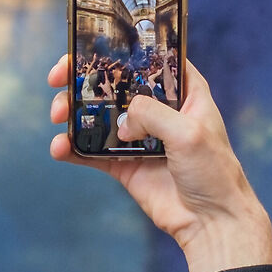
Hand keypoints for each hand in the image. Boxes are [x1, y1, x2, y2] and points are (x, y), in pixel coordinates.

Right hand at [46, 54, 271, 271]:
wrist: (212, 223)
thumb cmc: (215, 173)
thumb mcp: (189, 133)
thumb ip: (153, 113)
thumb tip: (123, 120)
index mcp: (184, 93)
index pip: (149, 58)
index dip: (120, 49)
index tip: (88, 47)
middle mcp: (160, 110)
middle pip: (114, 84)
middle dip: (83, 80)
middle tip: (58, 80)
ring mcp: (139, 137)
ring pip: (98, 115)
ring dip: (73, 112)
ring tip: (57, 117)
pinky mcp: (125, 164)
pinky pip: (92, 151)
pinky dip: (73, 147)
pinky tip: (59, 147)